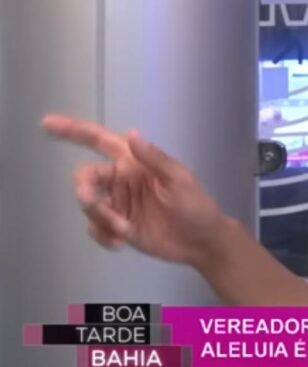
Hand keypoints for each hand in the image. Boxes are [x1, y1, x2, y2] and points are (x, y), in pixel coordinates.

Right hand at [42, 114, 230, 267]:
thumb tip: (132, 134)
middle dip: (84, 189)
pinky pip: (95, 228)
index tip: (47, 124)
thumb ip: (155, 159)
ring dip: (101, 218)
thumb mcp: (179, 180)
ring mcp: (118, 204)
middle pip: (86, 177)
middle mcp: (121, 180)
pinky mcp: (116, 226)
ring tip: (124, 230)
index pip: (100, 141)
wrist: (201, 242)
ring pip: (88, 205)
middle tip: (88, 200)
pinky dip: (103, 235)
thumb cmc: (195, 206)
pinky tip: (121, 242)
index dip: (74, 130)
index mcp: (134, 162)